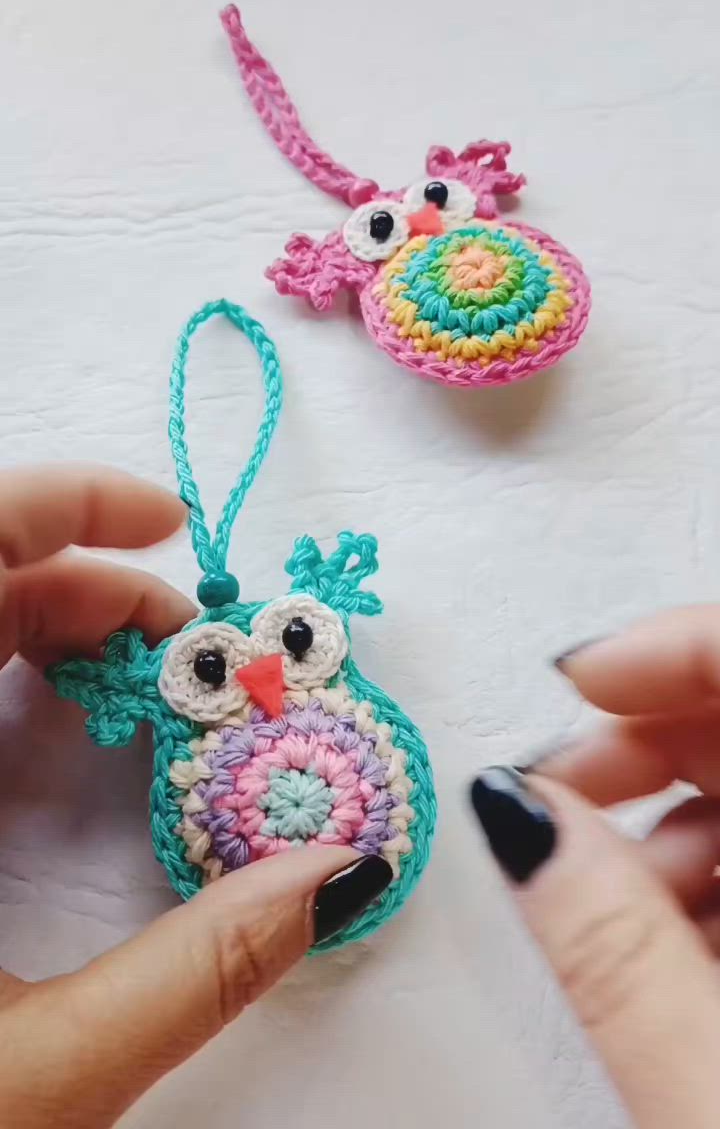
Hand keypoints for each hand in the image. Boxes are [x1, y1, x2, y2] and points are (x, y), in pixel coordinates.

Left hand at [0, 465, 388, 1127]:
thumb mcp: (39, 1080)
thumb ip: (196, 972)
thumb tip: (338, 874)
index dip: (65, 505)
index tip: (166, 522)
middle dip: (89, 583)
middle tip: (190, 643)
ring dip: (52, 615)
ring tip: (145, 669)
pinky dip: (12, 655)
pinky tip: (69, 703)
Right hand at [470, 607, 719, 1128]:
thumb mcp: (714, 1108)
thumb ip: (612, 950)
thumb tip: (522, 819)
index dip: (682, 648)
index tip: (582, 680)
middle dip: (649, 742)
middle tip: (558, 800)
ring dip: (670, 826)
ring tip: (607, 907)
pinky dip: (708, 882)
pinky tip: (670, 948)